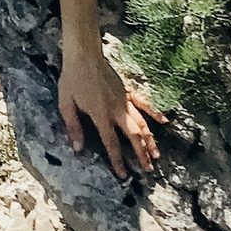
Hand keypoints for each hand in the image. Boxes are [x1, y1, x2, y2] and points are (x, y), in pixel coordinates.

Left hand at [58, 52, 164, 179]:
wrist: (84, 55)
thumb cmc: (72, 79)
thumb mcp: (66, 104)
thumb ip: (73, 127)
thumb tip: (78, 148)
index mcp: (100, 115)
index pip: (111, 142)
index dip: (117, 160)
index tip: (123, 175)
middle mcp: (117, 110)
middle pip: (133, 135)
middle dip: (141, 153)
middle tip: (148, 169)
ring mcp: (124, 100)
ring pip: (142, 123)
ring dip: (150, 139)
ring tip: (156, 154)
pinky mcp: (128, 91)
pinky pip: (144, 103)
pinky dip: (154, 113)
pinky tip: (164, 122)